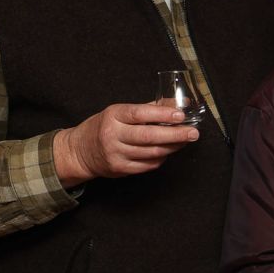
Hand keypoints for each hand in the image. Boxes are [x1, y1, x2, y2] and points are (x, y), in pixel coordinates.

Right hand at [54, 100, 199, 182]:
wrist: (80, 151)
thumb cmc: (105, 127)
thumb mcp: (120, 112)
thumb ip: (150, 108)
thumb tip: (180, 104)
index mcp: (113, 116)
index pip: (140, 114)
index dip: (162, 114)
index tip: (181, 115)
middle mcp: (113, 135)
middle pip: (149, 136)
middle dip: (175, 135)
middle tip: (193, 132)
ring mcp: (116, 154)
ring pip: (152, 152)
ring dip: (173, 147)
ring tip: (185, 140)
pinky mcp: (120, 169)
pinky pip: (148, 165)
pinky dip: (161, 158)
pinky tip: (167, 151)